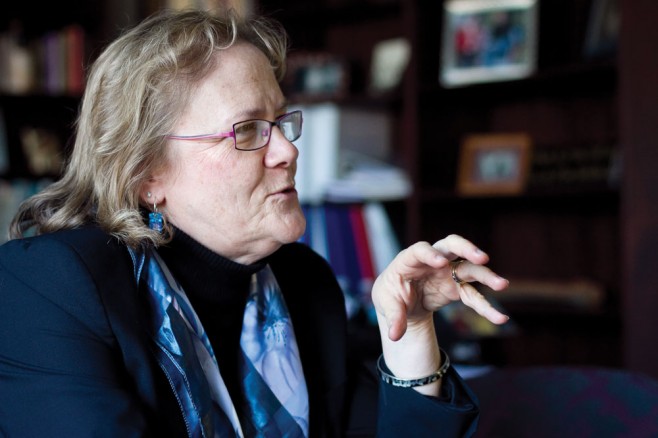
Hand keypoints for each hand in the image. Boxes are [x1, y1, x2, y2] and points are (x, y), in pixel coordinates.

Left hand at [373, 234, 508, 341]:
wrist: (401, 300)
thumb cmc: (391, 294)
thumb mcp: (387, 304)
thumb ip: (394, 317)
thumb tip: (395, 335)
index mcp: (410, 260)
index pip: (420, 250)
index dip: (430, 254)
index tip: (441, 263)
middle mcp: (433, 260)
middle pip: (451, 246)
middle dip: (467, 249)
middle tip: (483, 258)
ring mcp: (448, 272)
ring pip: (470, 268)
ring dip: (486, 275)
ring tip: (502, 285)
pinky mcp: (457, 288)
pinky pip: (473, 296)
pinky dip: (485, 307)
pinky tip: (500, 318)